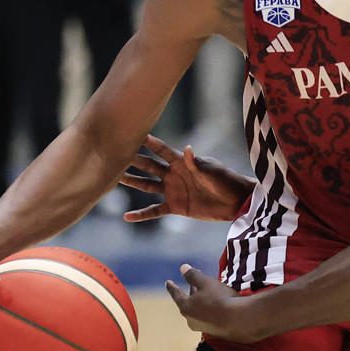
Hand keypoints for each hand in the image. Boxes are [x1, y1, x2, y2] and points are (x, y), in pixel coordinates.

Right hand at [119, 133, 251, 222]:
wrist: (236, 202)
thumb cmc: (226, 181)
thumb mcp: (212, 172)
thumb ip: (197, 163)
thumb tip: (187, 148)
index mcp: (182, 163)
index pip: (162, 150)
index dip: (149, 142)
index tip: (133, 133)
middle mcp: (174, 175)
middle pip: (149, 166)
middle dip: (132, 160)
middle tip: (113, 154)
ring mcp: (173, 191)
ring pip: (147, 186)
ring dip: (132, 182)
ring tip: (113, 179)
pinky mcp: (175, 207)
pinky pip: (154, 211)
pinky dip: (141, 214)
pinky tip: (126, 217)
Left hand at [165, 265, 263, 341]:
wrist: (239, 320)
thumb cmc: (220, 299)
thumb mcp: (205, 283)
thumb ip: (193, 276)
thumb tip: (183, 268)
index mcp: (186, 307)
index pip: (176, 294)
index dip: (172, 287)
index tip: (168, 282)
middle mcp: (191, 319)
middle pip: (188, 303)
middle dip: (190, 293)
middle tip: (193, 286)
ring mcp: (203, 327)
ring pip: (198, 311)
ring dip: (201, 302)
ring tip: (206, 295)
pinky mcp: (215, 331)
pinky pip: (209, 317)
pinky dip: (210, 310)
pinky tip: (217, 307)